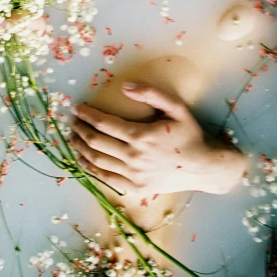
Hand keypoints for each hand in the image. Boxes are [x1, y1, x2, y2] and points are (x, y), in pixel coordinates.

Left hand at [70, 83, 246, 196]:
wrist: (204, 167)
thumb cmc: (190, 133)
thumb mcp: (176, 107)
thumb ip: (151, 94)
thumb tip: (125, 87)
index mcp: (141, 136)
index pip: (104, 124)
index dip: (87, 115)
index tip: (77, 108)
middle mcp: (134, 158)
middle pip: (96, 142)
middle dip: (80, 129)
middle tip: (72, 121)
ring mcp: (133, 176)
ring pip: (97, 161)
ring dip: (80, 148)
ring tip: (72, 138)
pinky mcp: (135, 189)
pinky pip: (105, 179)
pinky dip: (90, 168)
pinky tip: (83, 159)